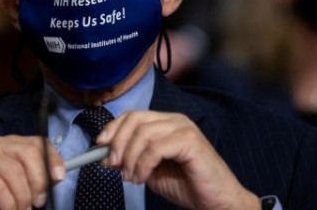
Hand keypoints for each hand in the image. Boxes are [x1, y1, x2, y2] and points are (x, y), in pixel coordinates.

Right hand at [0, 135, 64, 209]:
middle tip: (38, 202)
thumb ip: (35, 179)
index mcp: (11, 144)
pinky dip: (8, 204)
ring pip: (15, 172)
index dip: (52, 159)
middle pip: (30, 153)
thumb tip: (58, 176)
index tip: (59, 178)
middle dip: (39, 181)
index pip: (39, 143)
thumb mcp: (15, 186)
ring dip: (22, 198)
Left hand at [96, 111, 259, 209]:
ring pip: (143, 133)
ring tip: (131, 177)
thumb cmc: (187, 185)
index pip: (132, 115)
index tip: (100, 146)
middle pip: (135, 120)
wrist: (217, 201)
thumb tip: (106, 156)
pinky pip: (156, 148)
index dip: (113, 128)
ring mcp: (183, 128)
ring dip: (130, 158)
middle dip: (118, 142)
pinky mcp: (190, 140)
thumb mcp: (150, 170)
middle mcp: (174, 120)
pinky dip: (143, 164)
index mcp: (165, 122)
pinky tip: (143, 178)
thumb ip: (131, 159)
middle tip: (113, 165)